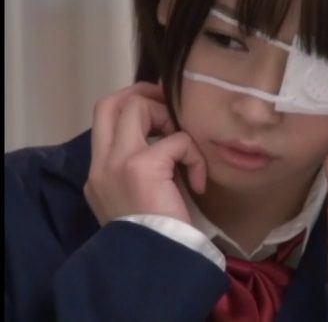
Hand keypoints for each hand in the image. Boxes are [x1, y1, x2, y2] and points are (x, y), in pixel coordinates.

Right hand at [84, 82, 206, 225]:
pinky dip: (193, 154)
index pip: (102, 118)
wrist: (155, 263)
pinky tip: (198, 181)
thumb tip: (166, 140)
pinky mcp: (142, 166)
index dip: (130, 103)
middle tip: (171, 109)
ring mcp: (118, 162)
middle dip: (144, 95)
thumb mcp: (137, 200)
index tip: (160, 111)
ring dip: (168, 119)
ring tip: (184, 147)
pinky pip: (176, 140)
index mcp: (98, 173)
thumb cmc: (155, 236)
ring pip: (136, 107)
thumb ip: (140, 170)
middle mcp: (101, 164)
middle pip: (110, 103)